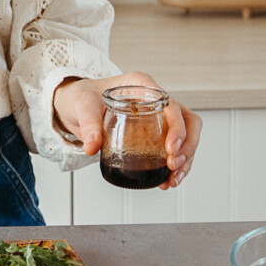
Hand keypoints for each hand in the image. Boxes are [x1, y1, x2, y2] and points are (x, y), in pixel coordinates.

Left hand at [52, 70, 201, 189]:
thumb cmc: (83, 97)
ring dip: (186, 159)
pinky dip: (177, 165)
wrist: (78, 106)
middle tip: (173, 166)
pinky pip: (176, 148)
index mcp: (142, 85)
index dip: (177, 127)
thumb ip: (88, 124)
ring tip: (173, 180)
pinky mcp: (157, 132)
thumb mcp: (82, 106)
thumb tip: (92, 146)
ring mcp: (159, 116)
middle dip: (187, 146)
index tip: (170, 149)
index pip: (171, 104)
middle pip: (188, 120)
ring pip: (187, 136)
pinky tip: (167, 180)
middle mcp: (156, 99)